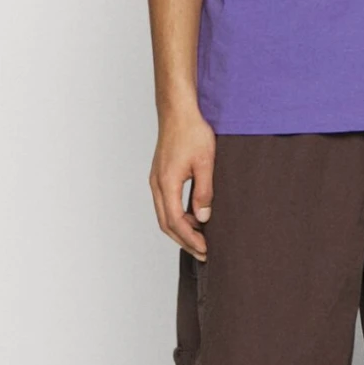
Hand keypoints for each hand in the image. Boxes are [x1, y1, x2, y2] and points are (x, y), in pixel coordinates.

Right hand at [150, 108, 215, 258]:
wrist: (178, 111)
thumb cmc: (193, 132)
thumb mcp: (206, 163)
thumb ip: (204, 192)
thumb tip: (203, 218)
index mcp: (167, 183)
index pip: (176, 221)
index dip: (190, 238)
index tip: (205, 249)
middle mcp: (157, 184)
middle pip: (166, 223)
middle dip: (184, 240)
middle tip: (203, 253)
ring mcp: (157, 180)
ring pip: (164, 215)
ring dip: (181, 230)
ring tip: (200, 239)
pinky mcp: (161, 176)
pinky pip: (166, 204)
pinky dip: (178, 216)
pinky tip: (194, 218)